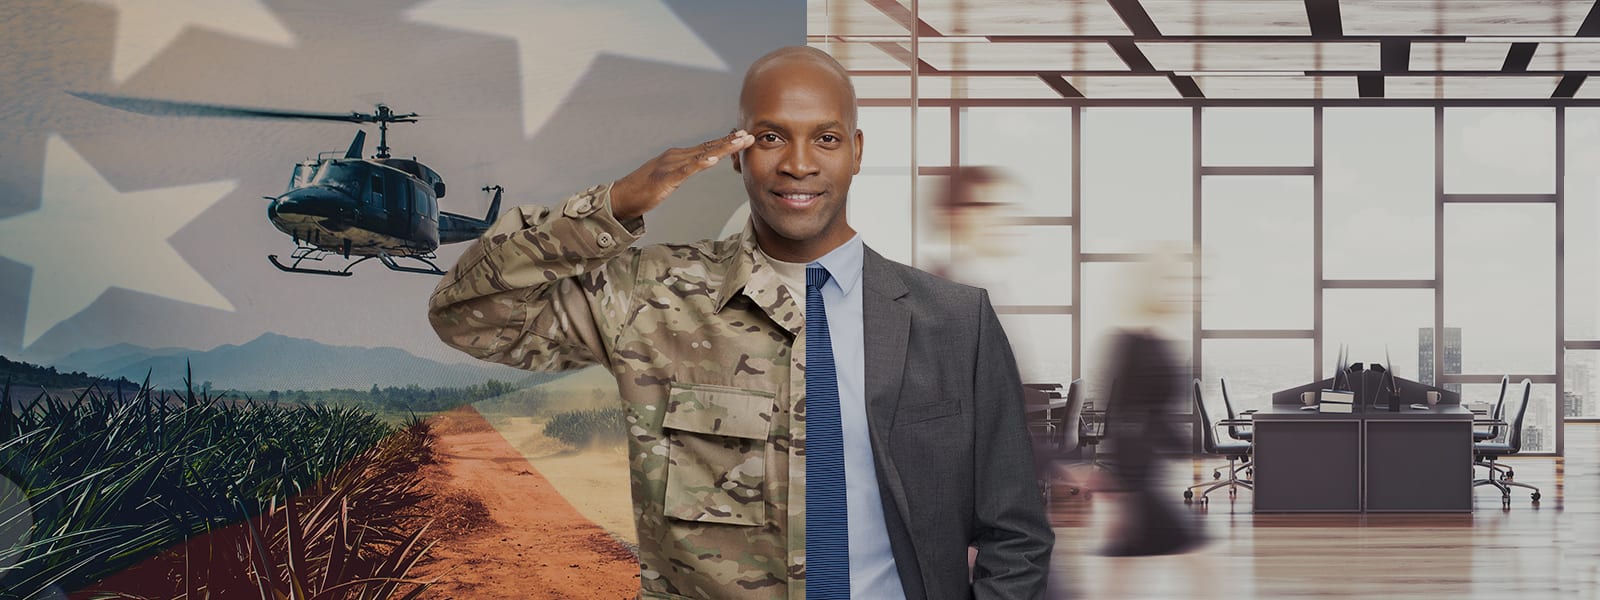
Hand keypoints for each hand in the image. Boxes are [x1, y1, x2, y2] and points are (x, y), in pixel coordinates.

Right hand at [609, 130, 754, 219]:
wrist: (621, 197)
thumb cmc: (643, 190)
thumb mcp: (669, 178)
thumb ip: (684, 170)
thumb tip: (699, 166)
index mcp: (678, 156)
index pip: (706, 147)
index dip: (725, 141)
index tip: (743, 137)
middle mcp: (676, 156)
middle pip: (708, 147)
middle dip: (730, 141)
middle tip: (750, 135)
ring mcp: (670, 165)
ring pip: (702, 155)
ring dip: (722, 148)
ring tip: (739, 143)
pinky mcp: (665, 177)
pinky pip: (686, 170)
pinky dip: (701, 164)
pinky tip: (714, 159)